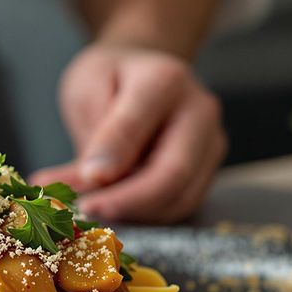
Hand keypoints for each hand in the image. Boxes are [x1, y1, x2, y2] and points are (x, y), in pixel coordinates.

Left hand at [30, 43, 225, 222]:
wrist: (140, 76)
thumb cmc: (110, 79)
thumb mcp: (88, 87)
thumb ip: (94, 131)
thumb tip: (97, 178)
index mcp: (165, 80)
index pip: (139, 127)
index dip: (111, 160)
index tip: (82, 180)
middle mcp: (199, 112)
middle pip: (174, 173)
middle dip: (128, 202)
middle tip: (86, 212)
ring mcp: (209, 144)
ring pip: (180, 198)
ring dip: (133, 214)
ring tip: (90, 208)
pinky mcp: (207, 171)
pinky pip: (178, 206)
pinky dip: (143, 215)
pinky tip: (110, 207)